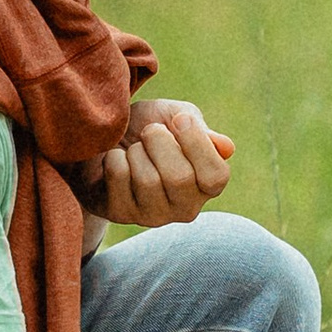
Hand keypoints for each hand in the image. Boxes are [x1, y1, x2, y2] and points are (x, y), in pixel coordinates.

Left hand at [96, 98, 234, 230]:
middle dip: (159, 141)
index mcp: (207, 185)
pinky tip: (115, 160)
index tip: (180, 119)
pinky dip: (114, 157)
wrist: (106, 137)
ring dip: (136, 151)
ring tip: (133, 148)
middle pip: (179, 178)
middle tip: (150, 132)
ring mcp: (152, 216)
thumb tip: (226, 148)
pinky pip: (119, 177)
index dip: (197, 143)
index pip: (216, 176)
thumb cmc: (148, 127)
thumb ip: (200, 128)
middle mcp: (185, 207)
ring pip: (147, 180)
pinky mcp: (120, 214)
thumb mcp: (176, 115)